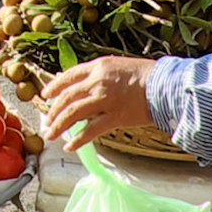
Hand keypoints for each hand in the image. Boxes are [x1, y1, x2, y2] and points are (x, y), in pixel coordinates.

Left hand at [39, 55, 166, 154]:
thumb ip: (98, 74)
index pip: (68, 76)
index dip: (54, 87)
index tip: (46, 95)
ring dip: (59, 126)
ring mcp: (105, 100)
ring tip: (51, 135)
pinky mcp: (114, 118)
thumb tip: (81, 84)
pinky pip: (90, 131)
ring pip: (73, 114)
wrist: (165, 85)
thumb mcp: (118, 65)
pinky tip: (70, 146)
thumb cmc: (145, 75)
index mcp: (98, 67)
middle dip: (53, 111)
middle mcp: (98, 82)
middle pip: (67, 98)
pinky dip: (78, 140)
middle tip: (47, 121)